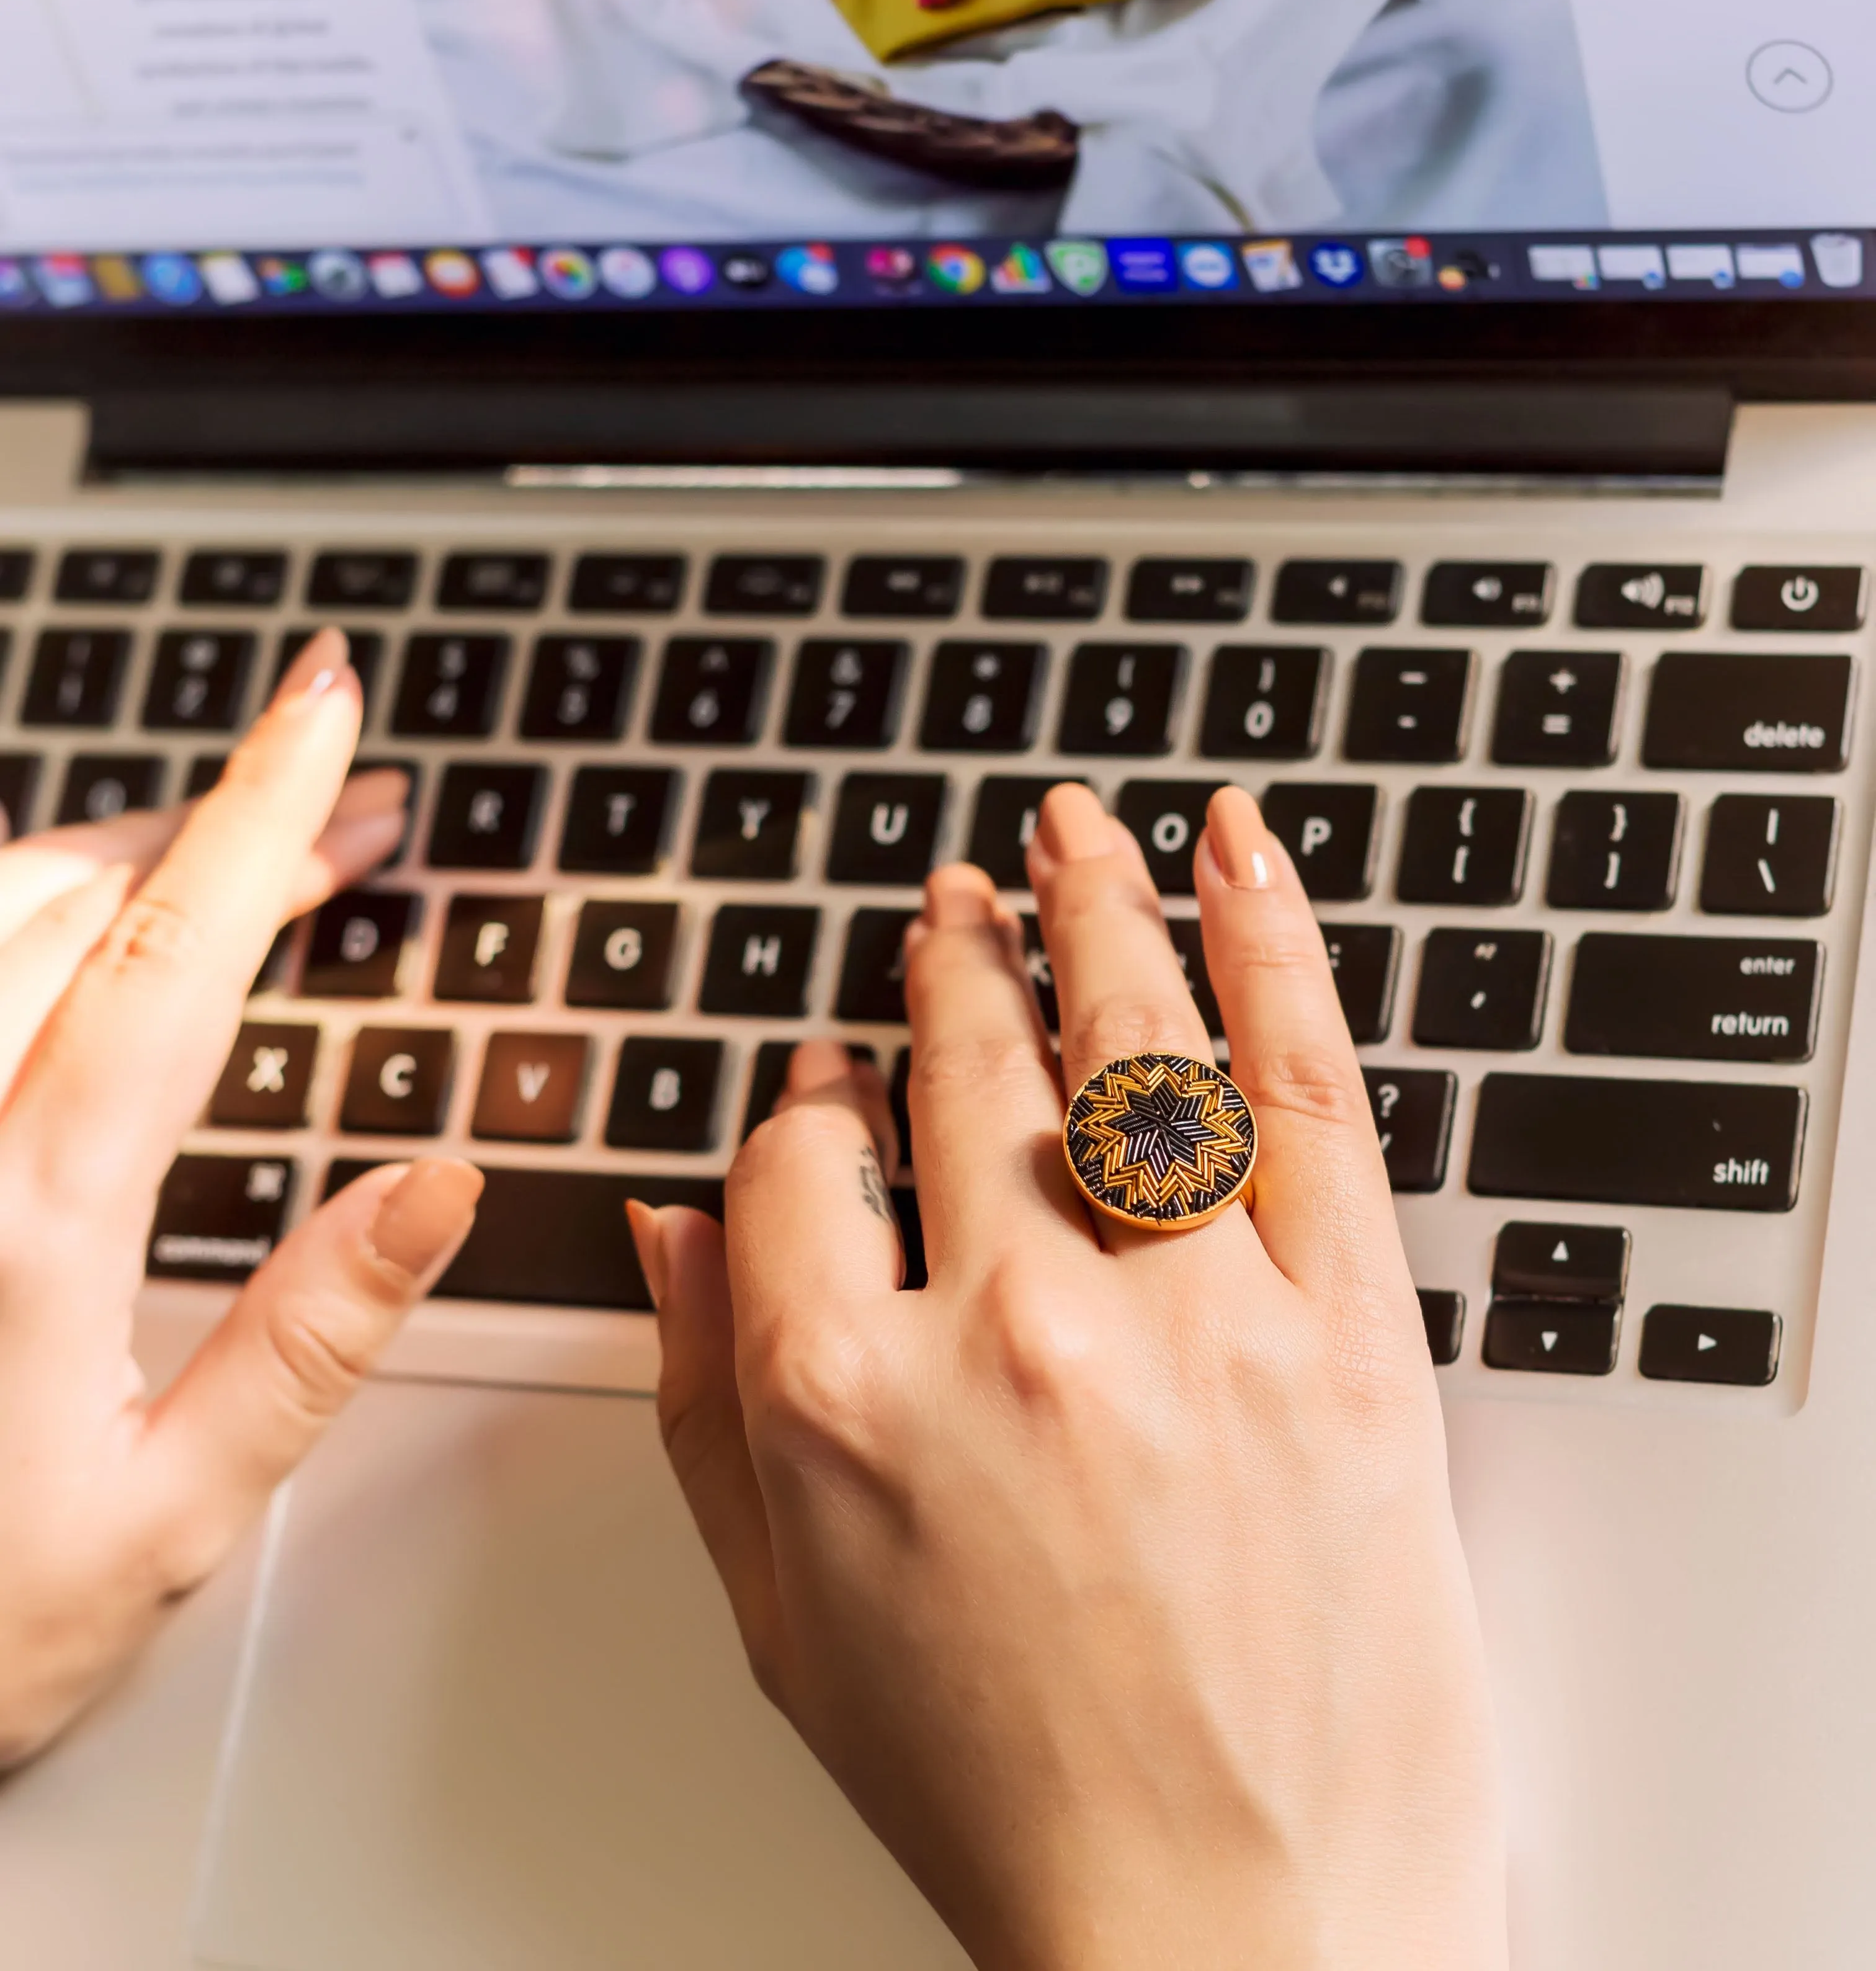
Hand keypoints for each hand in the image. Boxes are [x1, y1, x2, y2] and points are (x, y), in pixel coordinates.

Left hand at [0, 629, 480, 1766]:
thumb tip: (436, 1183)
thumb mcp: (168, 1517)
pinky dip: (23, 919)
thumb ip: (309, 1338)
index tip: (328, 708)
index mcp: (26, 1224)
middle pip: (75, 901)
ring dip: (116, 858)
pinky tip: (66, 930)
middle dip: (223, 827)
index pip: (172, 958)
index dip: (265, 810)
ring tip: (222, 857)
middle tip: (343, 807)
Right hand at [633, 784, 1504, 1970]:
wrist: (1242, 1936)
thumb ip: (701, 1405)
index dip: (813, 1109)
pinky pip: (1303, 1092)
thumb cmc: (1011, 1796)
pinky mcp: (1347, 1335)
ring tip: (1072, 836)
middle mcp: (1013, 1330)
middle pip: (961, 1064)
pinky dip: (1269, 949)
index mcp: (850, 1399)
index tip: (839, 1091)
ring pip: (1128, 1040)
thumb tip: (671, 1231)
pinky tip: (1237, 856)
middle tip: (955, 904)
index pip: (801, 1158)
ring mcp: (1193, 1321)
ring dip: (1092, 906)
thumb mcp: (786, 1622)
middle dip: (950, 961)